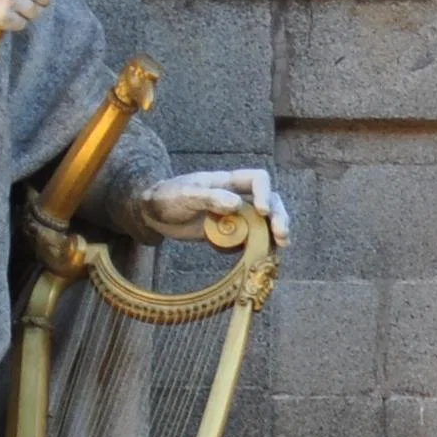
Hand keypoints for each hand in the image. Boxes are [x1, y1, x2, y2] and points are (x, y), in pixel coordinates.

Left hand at [137, 166, 287, 250]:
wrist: (155, 214)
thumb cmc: (168, 197)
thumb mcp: (186, 195)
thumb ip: (210, 198)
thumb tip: (236, 204)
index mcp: (228, 182)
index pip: (258, 180)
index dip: (265, 193)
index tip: (261, 212)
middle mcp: (238, 197)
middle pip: (270, 201)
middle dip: (279, 216)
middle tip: (281, 235)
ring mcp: (236, 217)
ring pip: (265, 221)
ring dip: (275, 232)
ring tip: (281, 246)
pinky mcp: (230, 234)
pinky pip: (252, 238)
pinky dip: (262, 246)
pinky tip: (266, 256)